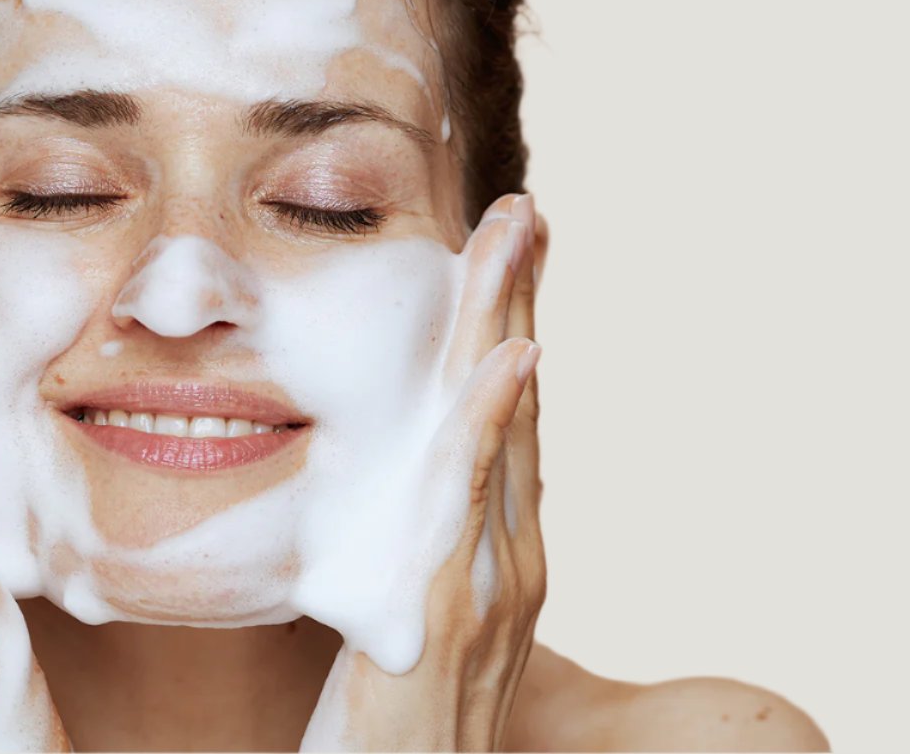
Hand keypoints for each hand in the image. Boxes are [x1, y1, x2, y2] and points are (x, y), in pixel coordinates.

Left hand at [301, 193, 545, 750]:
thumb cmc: (387, 727)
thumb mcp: (404, 622)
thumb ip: (410, 554)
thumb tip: (389, 500)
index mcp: (490, 550)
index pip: (499, 418)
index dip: (503, 330)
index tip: (501, 253)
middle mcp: (508, 556)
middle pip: (515, 403)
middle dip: (519, 301)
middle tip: (522, 208)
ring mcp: (492, 582)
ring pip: (504, 427)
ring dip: (510, 323)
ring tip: (516, 236)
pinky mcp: (455, 611)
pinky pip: (474, 497)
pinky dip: (492, 422)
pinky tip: (509, 358)